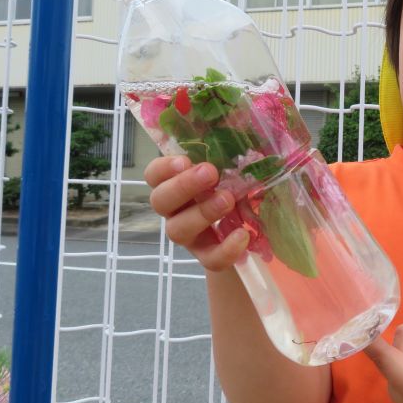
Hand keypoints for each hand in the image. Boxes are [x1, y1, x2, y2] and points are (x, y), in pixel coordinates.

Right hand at [144, 156, 249, 271]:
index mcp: (176, 185)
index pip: (154, 175)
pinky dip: (226, 248)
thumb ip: (230, 157)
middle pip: (160, 201)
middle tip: (210, 173)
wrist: (248, 230)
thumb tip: (242, 143)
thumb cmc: (234, 189)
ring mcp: (189, 236)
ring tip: (228, 200)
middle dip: (183, 185)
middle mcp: (175, 211)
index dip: (163, 168)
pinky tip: (243, 234)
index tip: (184, 161)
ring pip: (177, 230)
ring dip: (202, 212)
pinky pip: (210, 259)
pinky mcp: (207, 256)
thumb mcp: (233, 169)